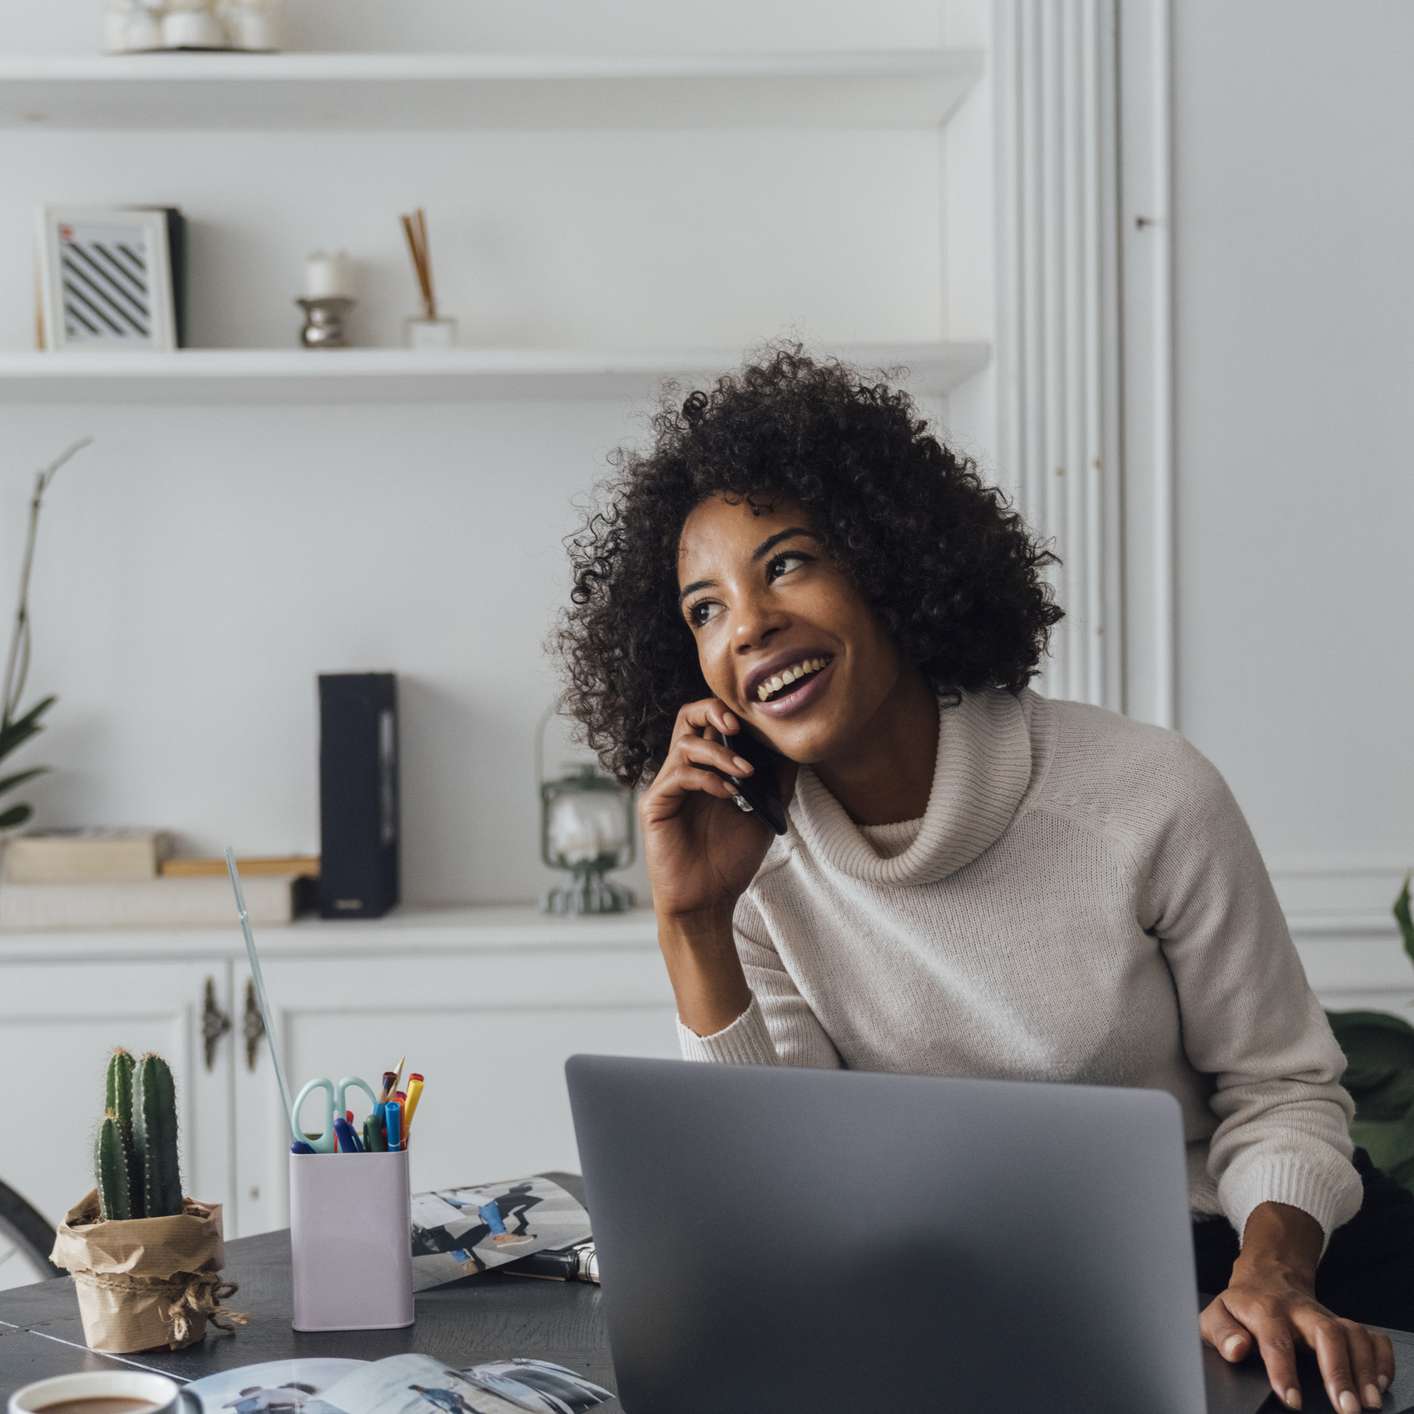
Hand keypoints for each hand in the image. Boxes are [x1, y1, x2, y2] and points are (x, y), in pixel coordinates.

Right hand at [639, 695, 796, 920]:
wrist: (708, 901)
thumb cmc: (729, 860)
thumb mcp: (762, 814)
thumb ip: (775, 782)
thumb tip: (793, 751)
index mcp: (706, 768)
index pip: (709, 721)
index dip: (728, 712)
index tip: (756, 724)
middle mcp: (683, 771)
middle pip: (687, 717)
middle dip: (713, 712)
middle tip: (738, 728)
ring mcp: (667, 786)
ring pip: (684, 744)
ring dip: (720, 754)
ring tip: (745, 773)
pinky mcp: (655, 805)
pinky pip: (678, 775)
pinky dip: (707, 778)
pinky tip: (728, 793)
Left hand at [1201, 1259, 1394, 1410]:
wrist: (1267, 1277)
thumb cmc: (1242, 1306)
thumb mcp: (1216, 1314)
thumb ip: (1220, 1332)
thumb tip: (1236, 1349)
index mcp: (1263, 1308)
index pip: (1275, 1338)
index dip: (1283, 1370)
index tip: (1291, 1400)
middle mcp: (1299, 1310)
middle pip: (1326, 1332)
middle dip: (1338, 1371)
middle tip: (1346, 1408)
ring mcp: (1325, 1314)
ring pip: (1352, 1333)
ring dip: (1365, 1369)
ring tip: (1368, 1402)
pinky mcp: (1343, 1322)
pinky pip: (1371, 1335)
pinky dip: (1381, 1358)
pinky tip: (1380, 1382)